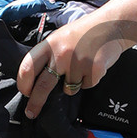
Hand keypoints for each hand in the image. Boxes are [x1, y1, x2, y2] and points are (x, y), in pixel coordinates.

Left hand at [16, 15, 130, 116]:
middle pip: (43, 86)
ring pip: (68, 88)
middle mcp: (62, 54)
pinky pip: (85, 86)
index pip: (28, 67)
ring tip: (82, 65)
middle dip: (36, 103)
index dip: (23, 83)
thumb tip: (36, 79)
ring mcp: (78, 63)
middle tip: (32, 112)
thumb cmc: (85, 32)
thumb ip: (49, 55)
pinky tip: (93, 65)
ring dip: (73, 83)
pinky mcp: (94, 71)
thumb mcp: (61, 37)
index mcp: (50, 44)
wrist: (112, 25)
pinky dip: (88, 80)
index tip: (25, 92)